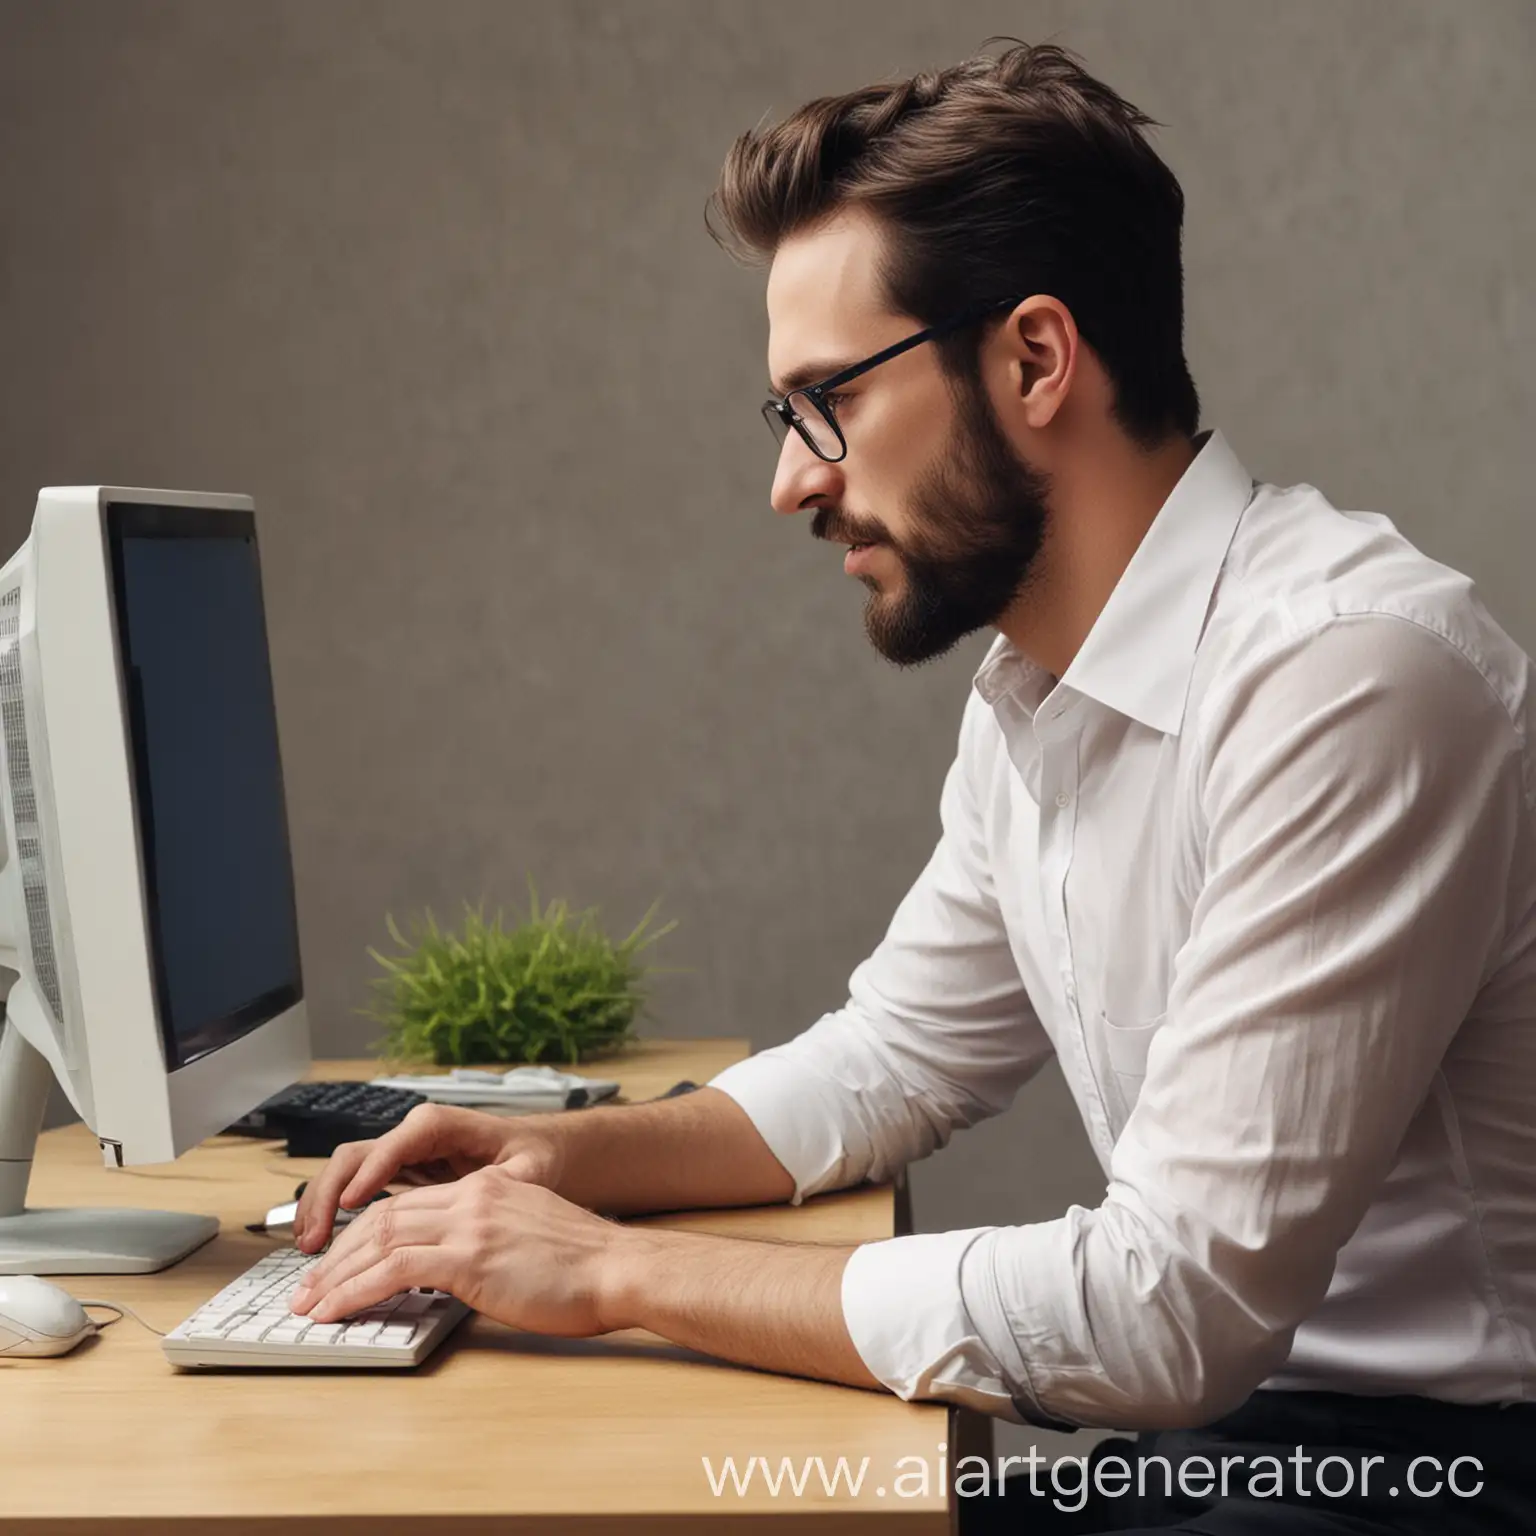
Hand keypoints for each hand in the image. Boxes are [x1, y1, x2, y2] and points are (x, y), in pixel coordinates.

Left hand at [289, 1165, 627, 1335]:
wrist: (618, 1268)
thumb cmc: (586, 1266)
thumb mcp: (530, 1235)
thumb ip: (489, 1239)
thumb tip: (454, 1270)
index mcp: (486, 1187)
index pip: (405, 1204)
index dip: (362, 1235)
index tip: (337, 1264)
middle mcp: (472, 1195)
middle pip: (382, 1217)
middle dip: (337, 1255)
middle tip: (307, 1288)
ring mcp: (469, 1223)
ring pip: (379, 1240)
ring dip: (335, 1276)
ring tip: (309, 1305)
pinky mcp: (470, 1257)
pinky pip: (393, 1270)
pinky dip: (355, 1291)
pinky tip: (335, 1311)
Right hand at [293, 1102, 565, 1252]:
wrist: (539, 1151)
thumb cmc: (535, 1156)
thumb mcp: (529, 1169)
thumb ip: (511, 1181)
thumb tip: (496, 1193)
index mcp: (441, 1126)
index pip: (394, 1146)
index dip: (370, 1176)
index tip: (351, 1205)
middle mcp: (413, 1135)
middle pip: (355, 1157)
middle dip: (328, 1196)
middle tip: (314, 1240)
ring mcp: (401, 1154)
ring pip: (346, 1173)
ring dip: (321, 1207)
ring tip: (309, 1247)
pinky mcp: (399, 1175)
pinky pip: (356, 1189)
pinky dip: (334, 1213)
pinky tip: (323, 1242)